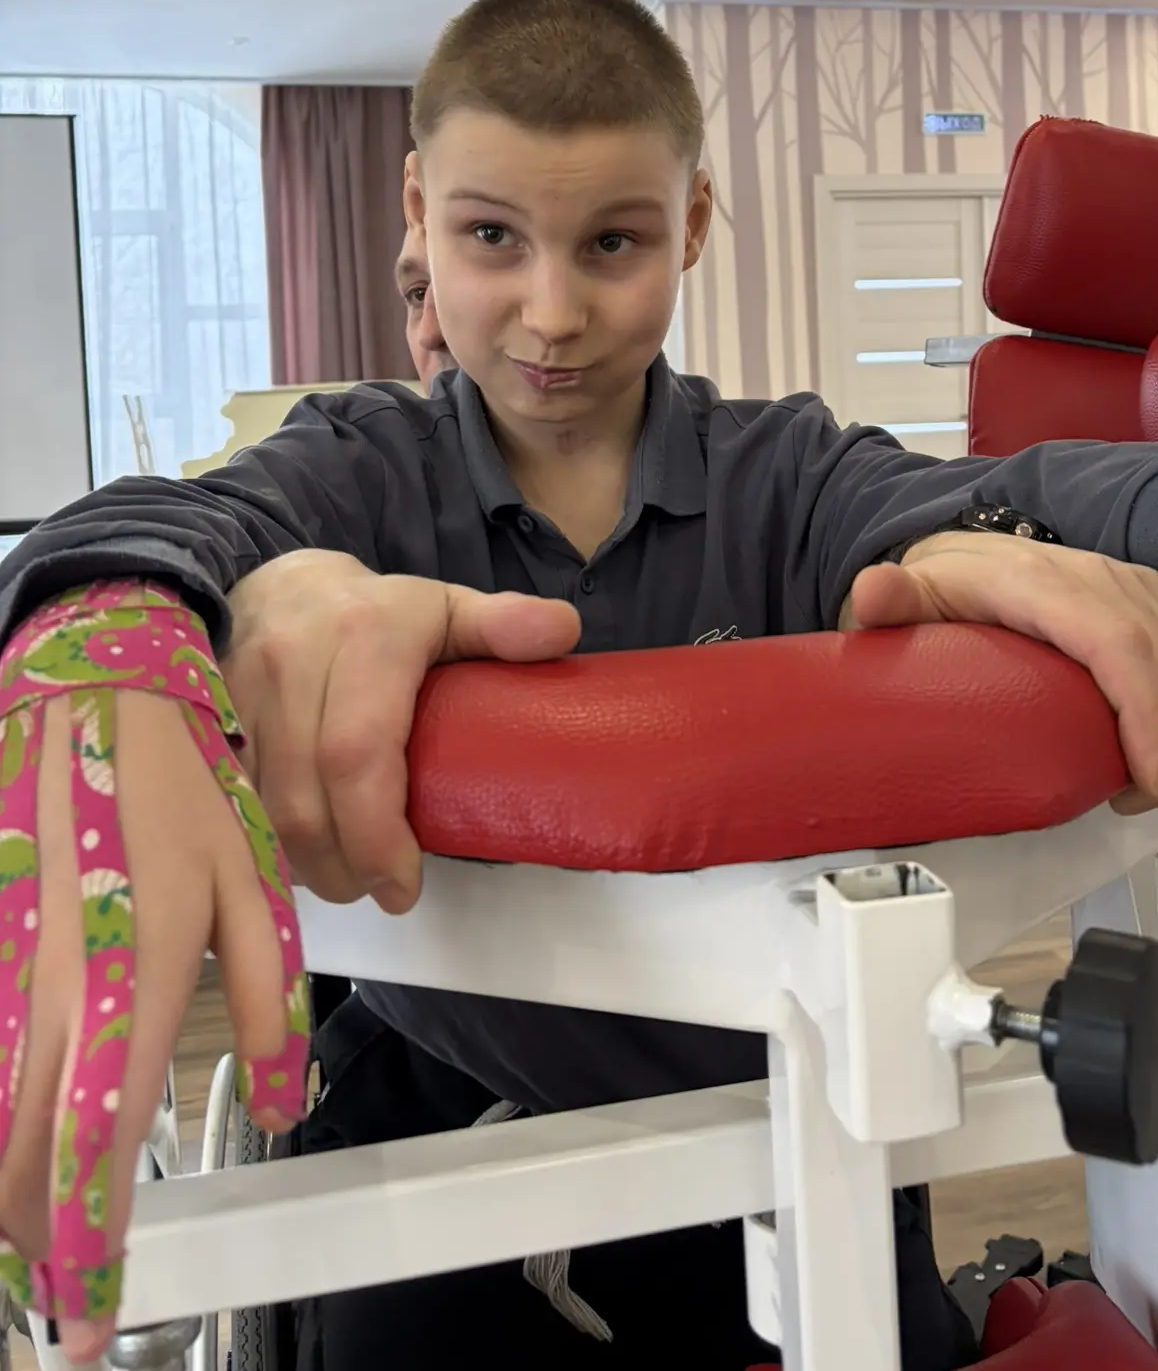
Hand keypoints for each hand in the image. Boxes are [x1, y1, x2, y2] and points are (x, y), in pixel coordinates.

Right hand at [0, 583, 306, 1365]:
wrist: (91, 695)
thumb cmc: (181, 786)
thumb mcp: (255, 883)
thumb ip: (270, 998)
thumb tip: (284, 1098)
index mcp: (134, 972)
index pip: (100, 1135)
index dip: (91, 1235)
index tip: (90, 1314)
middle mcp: (57, 985)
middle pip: (24, 1148)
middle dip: (37, 1241)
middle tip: (58, 1309)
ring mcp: (10, 967)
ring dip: (9, 1192)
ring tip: (34, 1254)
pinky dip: (1, 1119)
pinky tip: (15, 1152)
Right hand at [222, 552, 578, 913]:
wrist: (278, 584)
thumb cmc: (375, 612)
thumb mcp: (443, 606)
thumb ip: (500, 624)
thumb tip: (565, 632)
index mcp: (364, 638)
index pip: (358, 753)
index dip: (377, 834)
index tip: (404, 884)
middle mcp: (293, 665)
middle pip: (305, 797)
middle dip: (343, 865)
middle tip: (380, 892)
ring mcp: (240, 694)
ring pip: (260, 808)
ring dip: (302, 862)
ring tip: (346, 881)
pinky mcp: (208, 722)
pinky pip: (228, 801)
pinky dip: (264, 842)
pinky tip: (300, 858)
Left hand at [842, 531, 1157, 812]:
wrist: (969, 549)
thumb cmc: (949, 583)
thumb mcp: (914, 593)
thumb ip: (890, 599)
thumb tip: (874, 594)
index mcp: (1045, 584)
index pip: (1119, 644)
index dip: (1149, 715)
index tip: (1149, 779)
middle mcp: (1103, 580)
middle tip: (1147, 802)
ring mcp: (1138, 590)